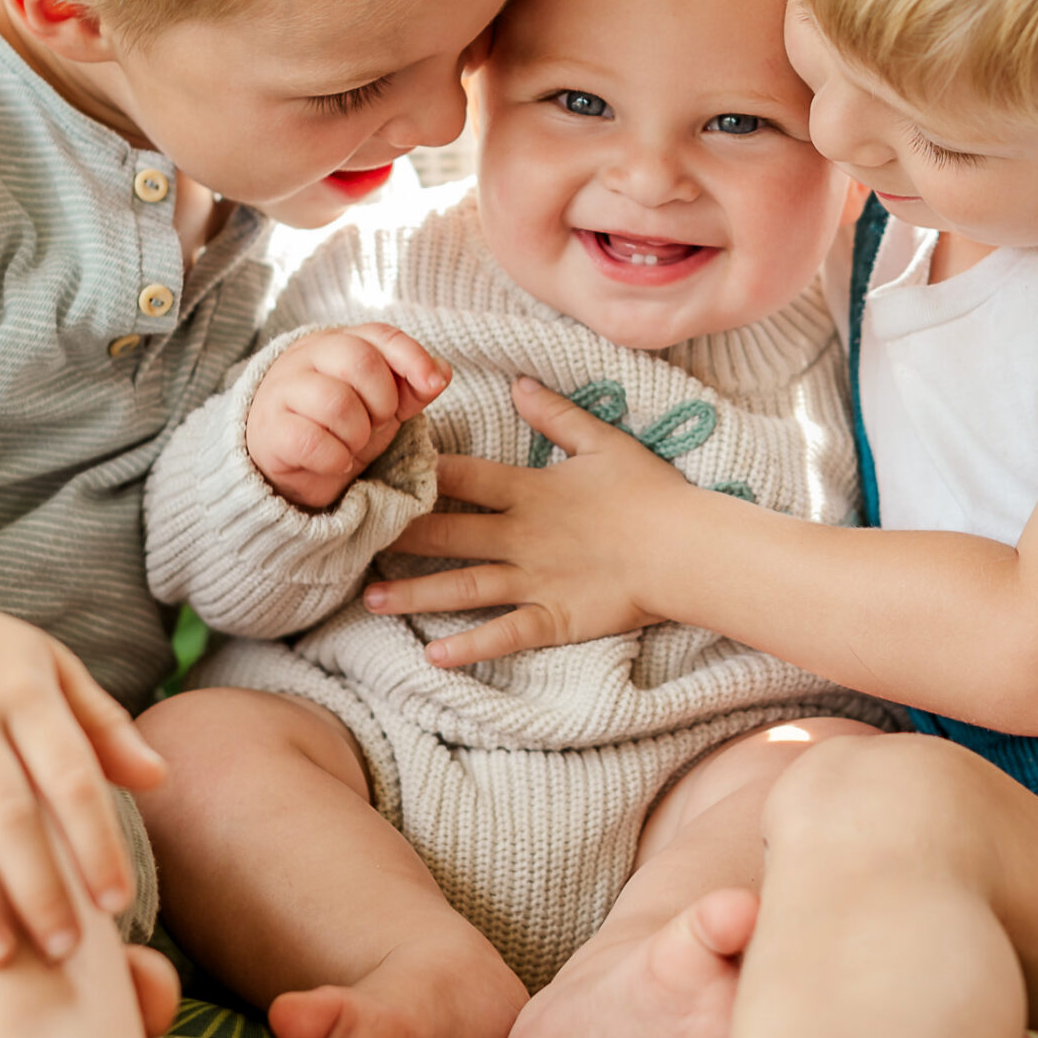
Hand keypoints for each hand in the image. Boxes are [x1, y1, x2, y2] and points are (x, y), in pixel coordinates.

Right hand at [246, 324, 449, 508]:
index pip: (380, 335)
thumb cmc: (338, 428)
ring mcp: (282, 390)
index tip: (433, 385)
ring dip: (357, 435)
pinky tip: (334, 461)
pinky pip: (311, 440)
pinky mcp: (269, 430)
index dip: (412, 357)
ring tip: (351, 444)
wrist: (288, 469)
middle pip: (359, 361)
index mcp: (337, 342)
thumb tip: (442, 371)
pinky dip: (335, 458)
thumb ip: (411, 387)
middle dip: (382, 402)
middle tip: (375, 424)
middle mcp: (306, 357)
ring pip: (336, 402)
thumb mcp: (382, 406)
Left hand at [365, 375, 706, 665]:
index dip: (420, 474)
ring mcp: (536, 579)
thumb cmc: (650, 492)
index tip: (379, 471)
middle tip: (350, 541)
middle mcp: (522, 535)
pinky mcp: (555, 617)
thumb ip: (556, 414)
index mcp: (531, 490)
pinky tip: (433, 655)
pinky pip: (506, 633)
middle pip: (448, 533)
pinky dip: (470, 646)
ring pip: (463, 586)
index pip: (463, 478)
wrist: (687, 548)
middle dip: (398, 537)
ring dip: (415, 594)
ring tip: (371, 600)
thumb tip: (518, 382)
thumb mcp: (603, 441)